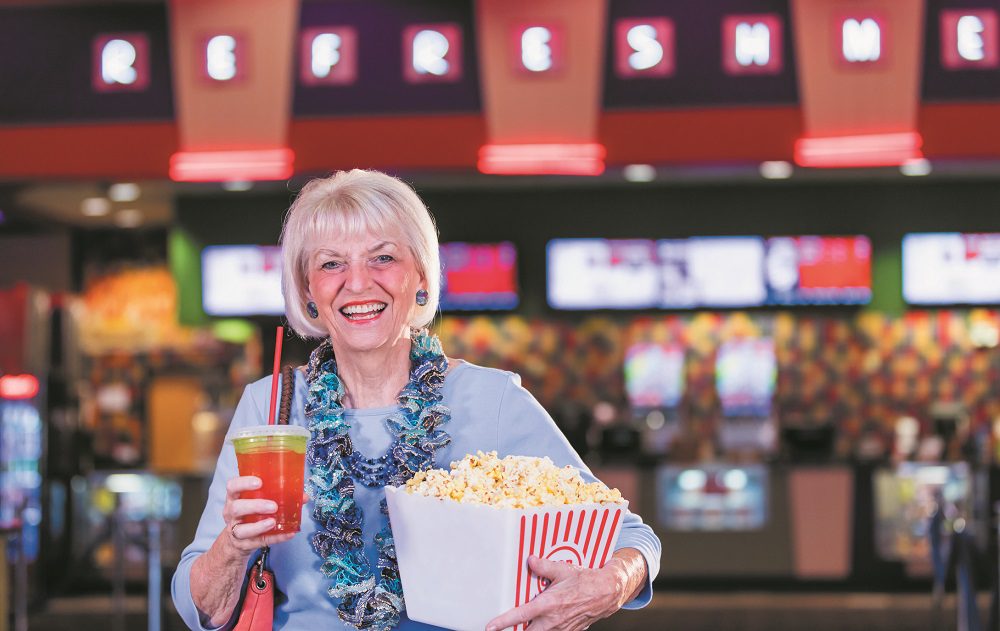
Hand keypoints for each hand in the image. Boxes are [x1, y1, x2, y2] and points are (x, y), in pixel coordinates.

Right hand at [222, 476, 296, 554]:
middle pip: (236, 508)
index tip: (259, 482)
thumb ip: (277, 495)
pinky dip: (275, 538)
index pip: (232, 486)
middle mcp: (231, 513)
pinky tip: (288, 534)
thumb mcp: (258, 501)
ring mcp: (236, 530)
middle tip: (273, 506)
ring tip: (273, 522)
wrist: (237, 541)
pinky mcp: (244, 544)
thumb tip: (303, 496)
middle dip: (255, 506)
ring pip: (241, 529)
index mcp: (235, 498)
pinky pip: (258, 542)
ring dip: (259, 526)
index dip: (243, 483)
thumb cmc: (250, 514)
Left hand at [485, 555, 627, 630]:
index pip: (521, 615)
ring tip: (524, 624)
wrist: (606, 593)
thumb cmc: (586, 581)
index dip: (503, 622)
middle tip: (505, 627)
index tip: (491, 627)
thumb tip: (530, 561)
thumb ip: (544, 566)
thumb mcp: (563, 570)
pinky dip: (545, 630)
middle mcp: (553, 620)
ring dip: (531, 630)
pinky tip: (544, 622)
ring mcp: (561, 628)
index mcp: (549, 604)